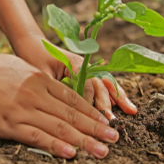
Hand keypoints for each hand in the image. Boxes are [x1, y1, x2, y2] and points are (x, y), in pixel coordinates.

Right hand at [0, 51, 118, 158]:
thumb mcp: (17, 67)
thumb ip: (35, 79)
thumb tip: (50, 89)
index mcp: (38, 79)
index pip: (72, 99)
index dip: (92, 112)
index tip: (106, 122)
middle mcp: (35, 93)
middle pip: (71, 114)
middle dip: (95, 128)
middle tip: (115, 139)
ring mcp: (21, 108)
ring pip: (59, 127)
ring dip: (84, 140)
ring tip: (102, 151)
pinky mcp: (7, 123)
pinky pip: (36, 136)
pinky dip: (55, 146)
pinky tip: (71, 153)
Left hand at [13, 34, 136, 119]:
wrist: (31, 43)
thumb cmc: (33, 57)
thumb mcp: (40, 73)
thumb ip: (54, 87)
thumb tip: (63, 108)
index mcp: (73, 63)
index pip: (87, 85)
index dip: (90, 102)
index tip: (93, 118)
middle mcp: (83, 65)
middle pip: (99, 85)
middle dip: (107, 103)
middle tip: (112, 121)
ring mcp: (86, 68)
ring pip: (105, 83)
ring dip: (118, 97)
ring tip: (131, 111)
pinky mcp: (84, 73)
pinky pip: (102, 84)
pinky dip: (113, 94)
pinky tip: (125, 105)